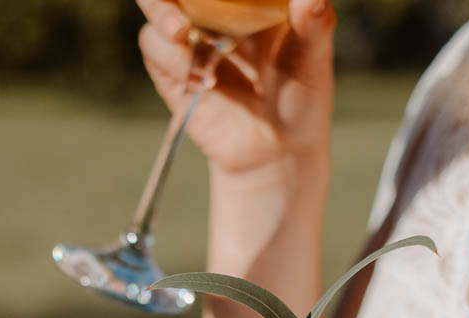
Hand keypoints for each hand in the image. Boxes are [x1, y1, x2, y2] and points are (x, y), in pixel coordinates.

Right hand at [137, 0, 335, 176]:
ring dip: (161, 12)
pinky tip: (202, 81)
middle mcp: (216, 9)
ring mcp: (191, 36)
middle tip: (180, 9)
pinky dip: (171, 59)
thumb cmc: (301, 99)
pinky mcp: (172, 69)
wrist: (275, 153)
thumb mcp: (313, 63)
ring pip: (157, 5)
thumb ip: (314, 26)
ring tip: (178, 31)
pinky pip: (154, 48)